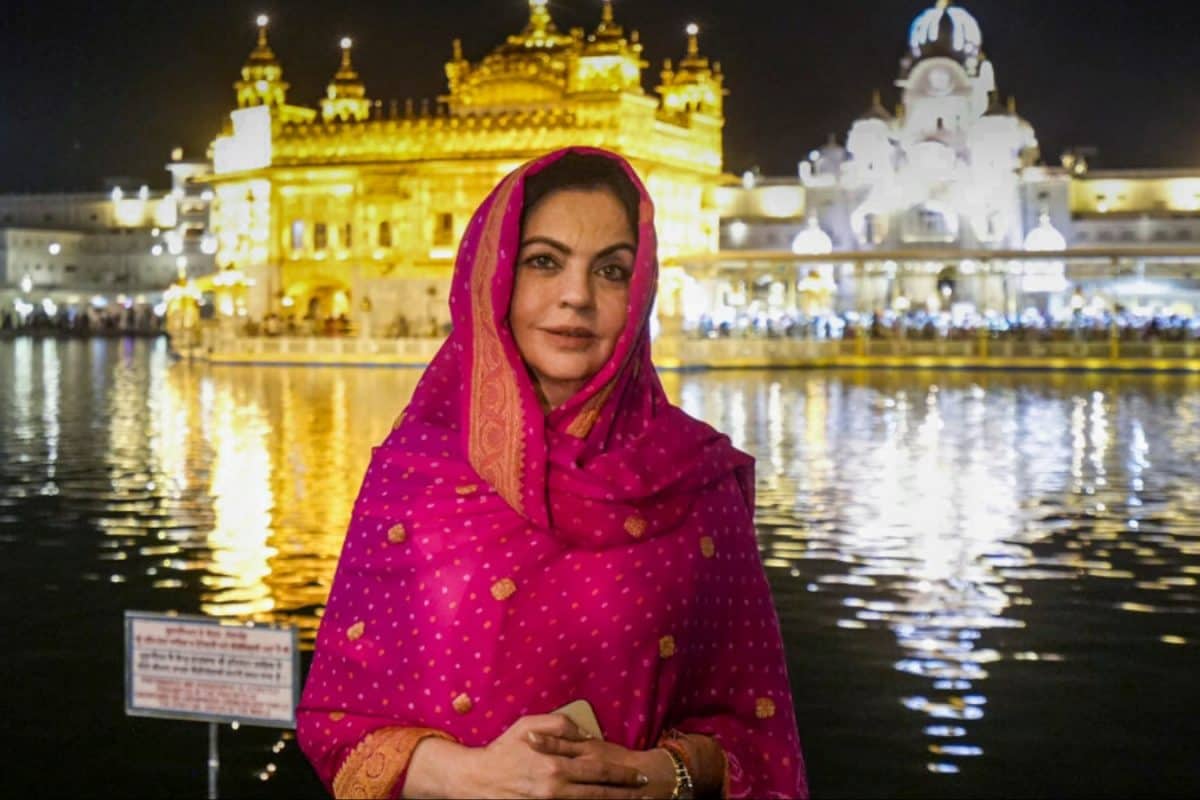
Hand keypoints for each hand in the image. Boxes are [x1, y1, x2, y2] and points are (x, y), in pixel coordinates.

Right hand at [459, 713, 650, 798]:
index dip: (622, 776)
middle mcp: (555, 789)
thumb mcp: (528, 725)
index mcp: (556, 765)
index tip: (639, 776)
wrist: (476, 780)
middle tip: (644, 792)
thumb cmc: (503, 749)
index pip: (599, 772)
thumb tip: (586, 735)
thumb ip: (560, 725)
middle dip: (625, 794)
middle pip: (599, 794)